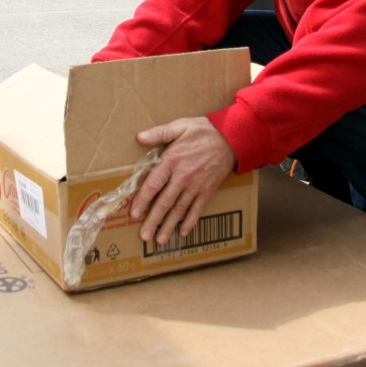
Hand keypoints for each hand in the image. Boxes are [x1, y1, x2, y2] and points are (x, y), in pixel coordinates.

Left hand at [130, 117, 234, 244]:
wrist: (231, 137)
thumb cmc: (204, 130)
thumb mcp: (180, 125)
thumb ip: (159, 133)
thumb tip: (140, 137)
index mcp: (172, 160)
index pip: (153, 184)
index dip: (142, 200)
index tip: (134, 214)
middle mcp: (182, 176)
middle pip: (164, 202)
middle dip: (153, 221)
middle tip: (144, 236)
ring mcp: (196, 186)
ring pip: (179, 210)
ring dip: (169, 226)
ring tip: (159, 240)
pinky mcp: (208, 190)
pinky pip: (197, 209)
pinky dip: (190, 222)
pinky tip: (183, 232)